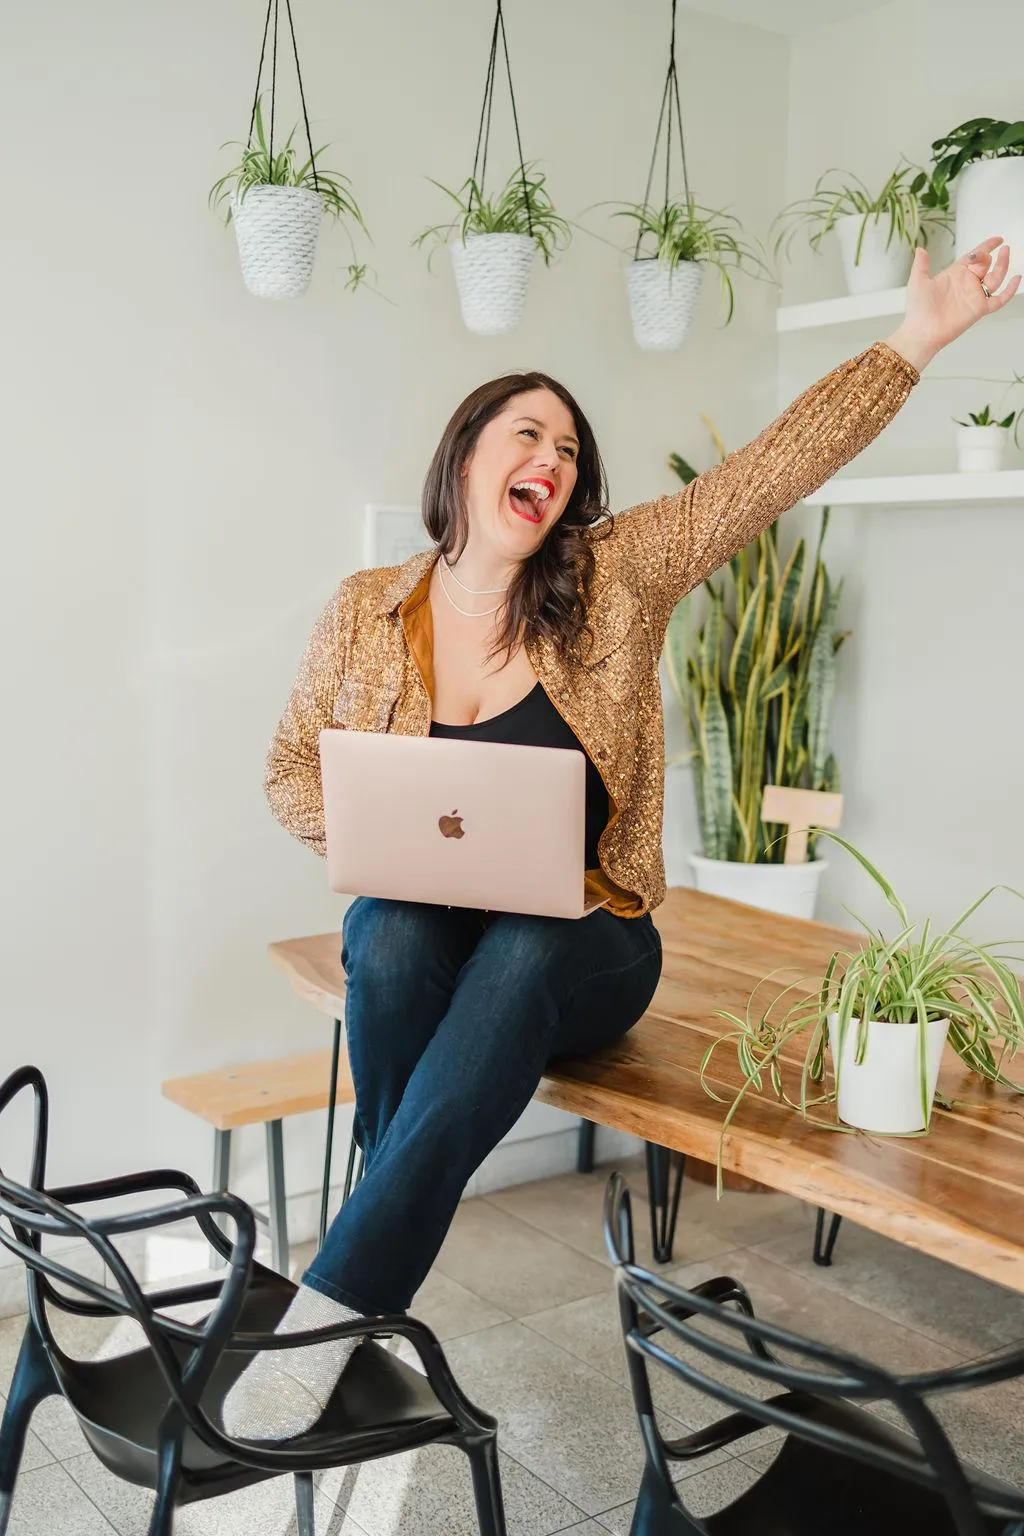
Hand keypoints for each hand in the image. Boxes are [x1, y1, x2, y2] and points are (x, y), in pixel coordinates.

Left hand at [885, 236, 1020, 371]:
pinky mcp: (979, 309)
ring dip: (1003, 264)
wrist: (921, 332)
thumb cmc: (917, 310)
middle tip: (985, 253)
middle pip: (987, 265)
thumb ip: (921, 265)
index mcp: (955, 274)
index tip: (997, 240)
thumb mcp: (918, 281)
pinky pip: (999, 299)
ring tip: (1005, 252)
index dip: (987, 247)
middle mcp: (967, 283)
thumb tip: (920, 249)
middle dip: (987, 256)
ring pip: (996, 277)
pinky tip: (1016, 278)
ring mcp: (974, 296)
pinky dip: (1010, 290)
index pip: (975, 256)